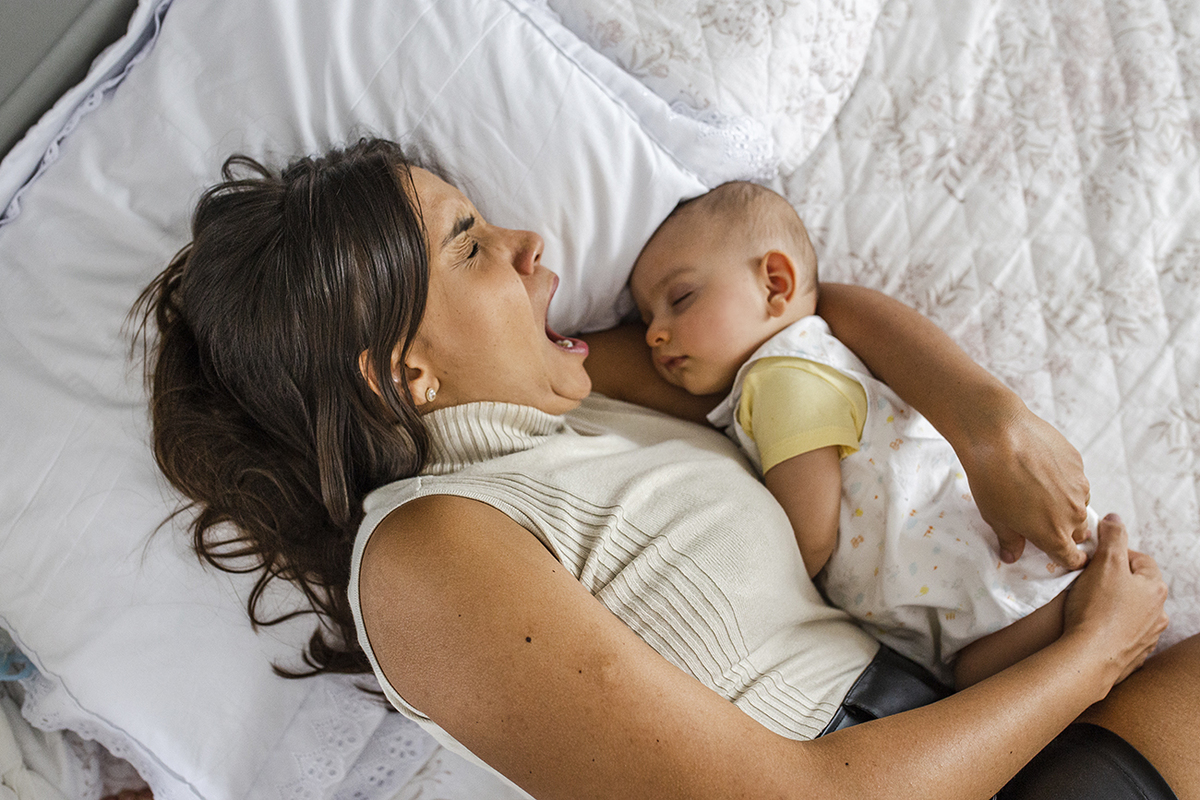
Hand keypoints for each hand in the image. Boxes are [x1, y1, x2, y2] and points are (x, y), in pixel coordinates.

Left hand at [959, 402, 1091, 568]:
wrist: (998, 436)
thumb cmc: (991, 481)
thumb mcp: (995, 518)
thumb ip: (1009, 540)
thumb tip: (1012, 557)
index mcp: (1054, 535)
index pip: (1072, 558)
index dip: (1069, 559)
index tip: (1064, 556)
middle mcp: (1074, 513)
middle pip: (1078, 531)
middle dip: (1065, 530)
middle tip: (1043, 519)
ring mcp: (1080, 486)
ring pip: (1078, 502)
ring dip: (1065, 502)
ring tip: (1037, 488)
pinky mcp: (1078, 462)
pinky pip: (1075, 478)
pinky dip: (1063, 478)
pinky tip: (1040, 466)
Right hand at [1062, 514, 1167, 684]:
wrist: (1089, 658)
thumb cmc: (1097, 609)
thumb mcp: (1104, 563)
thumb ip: (1112, 537)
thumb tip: (1115, 518)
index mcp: (1155, 587)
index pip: (1138, 558)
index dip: (1114, 554)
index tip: (1093, 559)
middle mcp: (1159, 612)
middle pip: (1136, 586)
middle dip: (1113, 580)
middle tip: (1087, 581)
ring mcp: (1148, 635)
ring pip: (1131, 611)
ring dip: (1114, 605)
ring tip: (1088, 606)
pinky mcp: (1134, 654)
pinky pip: (1124, 634)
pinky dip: (1111, 629)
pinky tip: (1093, 628)